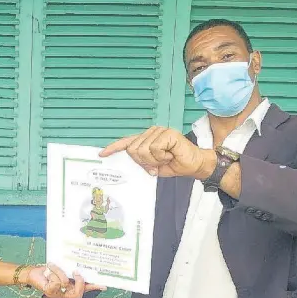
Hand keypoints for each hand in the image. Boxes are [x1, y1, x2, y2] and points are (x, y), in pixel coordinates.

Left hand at [23, 263, 105, 297]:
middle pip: (78, 294)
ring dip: (59, 271)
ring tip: (52, 265)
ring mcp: (57, 294)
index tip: (104, 285)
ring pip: (65, 283)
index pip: (84, 289)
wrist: (32, 272)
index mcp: (69, 288)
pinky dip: (53, 270)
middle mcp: (64, 294)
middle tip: (76, 271)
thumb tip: (84, 266)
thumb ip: (72, 271)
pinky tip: (49, 267)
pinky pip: (56, 281)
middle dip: (78, 282)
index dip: (94, 288)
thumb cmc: (48, 271)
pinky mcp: (49, 291)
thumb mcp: (62, 269)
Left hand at [100, 126, 216, 178]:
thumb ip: (141, 162)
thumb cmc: (174, 164)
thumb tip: (132, 160)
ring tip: (166, 158)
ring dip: (154, 160)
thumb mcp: (153, 166)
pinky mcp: (167, 133)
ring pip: (143, 150)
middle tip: (158, 163)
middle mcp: (151, 132)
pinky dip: (161, 156)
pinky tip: (170, 155)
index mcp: (146, 139)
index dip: (114, 148)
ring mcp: (159, 131)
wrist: (194, 165)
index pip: (127, 142)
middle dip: (144, 162)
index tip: (102, 153)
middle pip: (133, 149)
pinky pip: (154, 149)